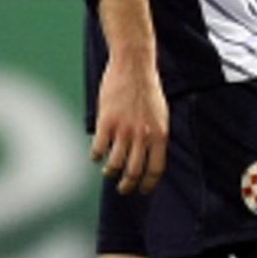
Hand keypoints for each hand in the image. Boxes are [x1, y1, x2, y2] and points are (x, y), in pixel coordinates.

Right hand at [90, 0, 168, 194]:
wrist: (134, 66)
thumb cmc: (147, 90)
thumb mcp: (160, 115)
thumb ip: (156, 136)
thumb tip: (150, 157)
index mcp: (160, 134)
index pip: (156, 169)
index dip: (148, 183)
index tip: (142, 190)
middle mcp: (143, 135)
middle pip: (135, 171)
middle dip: (128, 185)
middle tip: (123, 189)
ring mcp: (124, 129)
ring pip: (115, 164)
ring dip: (111, 172)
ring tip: (109, 171)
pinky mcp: (106, 122)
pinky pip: (98, 149)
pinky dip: (96, 156)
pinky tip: (96, 155)